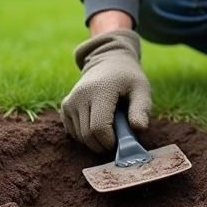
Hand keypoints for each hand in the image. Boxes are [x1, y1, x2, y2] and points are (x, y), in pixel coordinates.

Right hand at [62, 29, 151, 153]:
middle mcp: (80, 96)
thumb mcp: (142, 89)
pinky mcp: (65, 107)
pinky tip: (97, 124)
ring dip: (96, 140)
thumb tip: (139, 129)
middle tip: (118, 137)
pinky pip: (74, 133)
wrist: (108, 61)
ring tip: (110, 125)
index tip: (122, 140)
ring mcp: (69, 102)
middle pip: (88, 136)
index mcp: (100, 91)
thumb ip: (142, 109)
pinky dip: (87, 136)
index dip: (110, 141)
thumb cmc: (128, 78)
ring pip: (80, 137)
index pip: (99, 128)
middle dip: (104, 144)